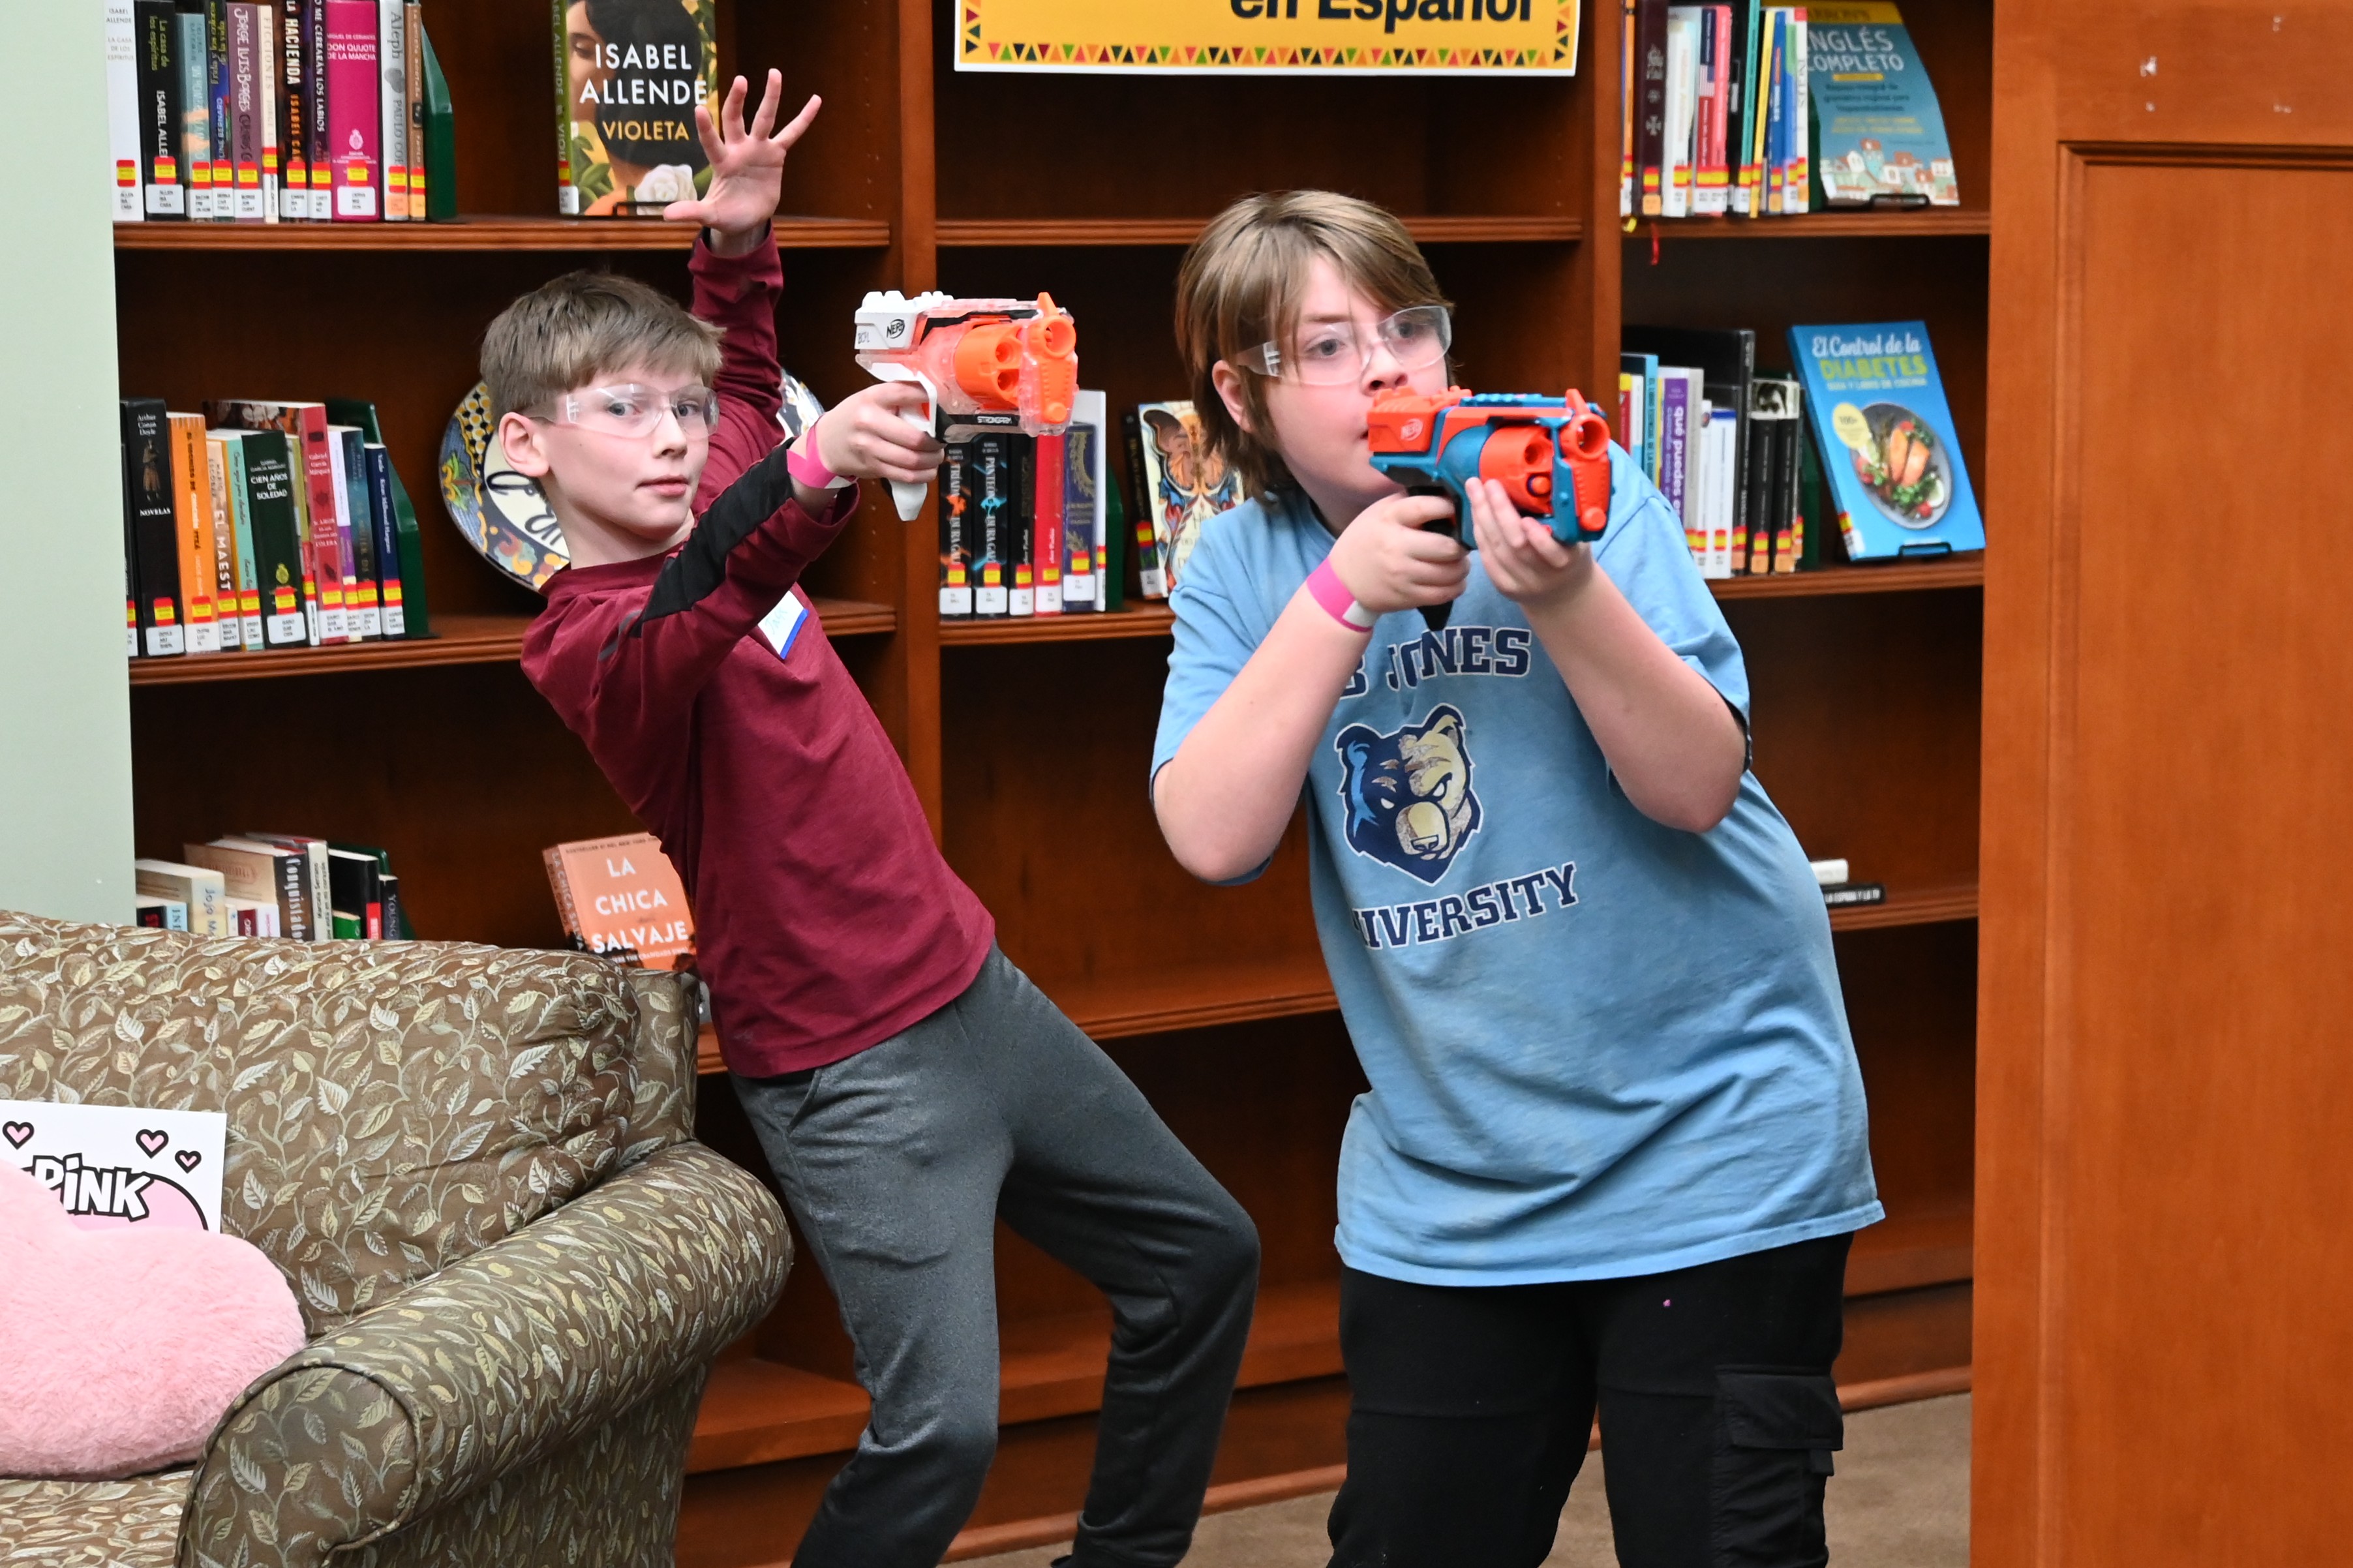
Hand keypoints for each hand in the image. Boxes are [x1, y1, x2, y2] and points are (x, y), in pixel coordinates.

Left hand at [663, 71, 819, 250]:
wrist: (745, 218)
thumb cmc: (725, 214)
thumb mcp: (710, 215)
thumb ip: (692, 211)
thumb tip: (665, 215)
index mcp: (722, 162)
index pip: (712, 141)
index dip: (706, 127)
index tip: (699, 107)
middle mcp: (739, 149)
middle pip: (736, 120)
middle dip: (737, 101)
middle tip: (740, 81)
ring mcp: (758, 149)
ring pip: (765, 119)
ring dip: (770, 97)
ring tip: (774, 73)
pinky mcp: (776, 154)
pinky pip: (792, 133)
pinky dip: (804, 118)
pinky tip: (815, 100)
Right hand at [805, 383, 943, 485]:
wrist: (827, 443)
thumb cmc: (856, 416)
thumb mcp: (870, 398)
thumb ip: (897, 398)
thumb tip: (935, 400)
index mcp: (872, 398)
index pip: (905, 393)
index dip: (929, 398)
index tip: (944, 403)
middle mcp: (869, 422)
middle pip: (914, 437)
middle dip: (936, 442)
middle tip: (942, 441)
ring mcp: (870, 447)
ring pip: (912, 460)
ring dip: (932, 460)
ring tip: (937, 455)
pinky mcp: (873, 467)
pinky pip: (905, 476)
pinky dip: (923, 475)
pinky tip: (929, 469)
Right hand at [1325, 493, 1467, 615]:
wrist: (1343, 581)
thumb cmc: (1367, 539)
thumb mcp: (1379, 512)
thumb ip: (1408, 502)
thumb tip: (1445, 491)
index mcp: (1389, 519)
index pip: (1426, 507)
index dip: (1449, 507)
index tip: (1457, 509)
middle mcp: (1396, 547)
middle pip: (1446, 547)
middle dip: (1461, 545)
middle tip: (1463, 543)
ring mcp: (1402, 574)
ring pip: (1449, 573)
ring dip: (1462, 567)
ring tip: (1460, 562)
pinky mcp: (1406, 597)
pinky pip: (1443, 594)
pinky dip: (1456, 586)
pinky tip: (1455, 580)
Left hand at [1467, 477, 1593, 610]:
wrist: (1563, 590)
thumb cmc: (1569, 551)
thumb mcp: (1575, 536)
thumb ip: (1563, 517)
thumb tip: (1540, 478)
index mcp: (1567, 561)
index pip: (1552, 552)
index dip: (1538, 538)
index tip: (1526, 517)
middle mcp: (1544, 576)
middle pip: (1516, 546)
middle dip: (1499, 512)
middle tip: (1489, 484)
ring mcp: (1522, 584)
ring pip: (1497, 550)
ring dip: (1482, 517)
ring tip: (1475, 490)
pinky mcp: (1504, 587)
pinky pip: (1486, 558)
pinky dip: (1479, 534)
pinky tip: (1475, 513)